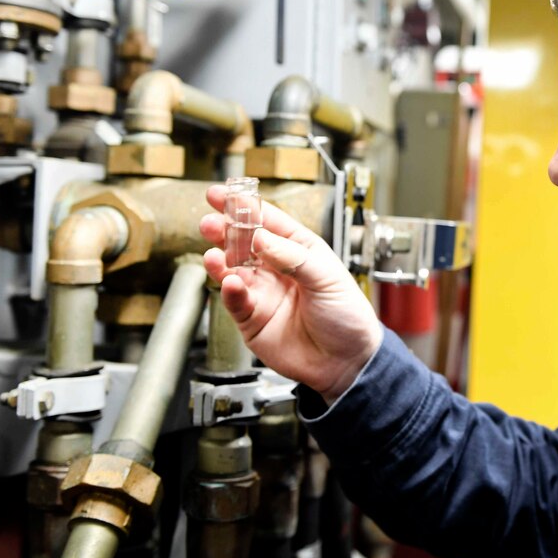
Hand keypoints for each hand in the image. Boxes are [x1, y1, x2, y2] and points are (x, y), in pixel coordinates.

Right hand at [199, 185, 382, 400]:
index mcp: (300, 250)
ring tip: (213, 255)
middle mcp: (277, 269)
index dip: (246, 207)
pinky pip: (235, 301)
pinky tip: (230, 283)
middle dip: (225, 232)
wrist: (347, 362)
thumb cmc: (347, 317)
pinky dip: (229, 291)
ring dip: (220, 261)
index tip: (224, 194)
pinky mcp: (252, 320)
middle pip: (244, 244)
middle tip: (210, 223)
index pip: (268, 222)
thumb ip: (293, 258)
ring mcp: (263, 294)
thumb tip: (262, 238)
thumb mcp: (327, 278)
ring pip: (233, 271)